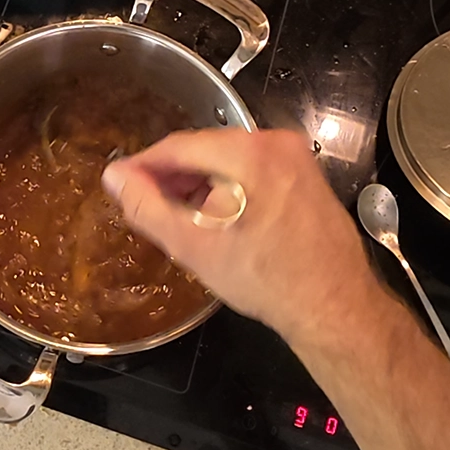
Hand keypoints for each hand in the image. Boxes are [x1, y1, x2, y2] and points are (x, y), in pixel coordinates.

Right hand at [101, 129, 381, 349]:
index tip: (121, 183)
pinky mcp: (305, 174)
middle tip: (147, 204)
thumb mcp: (194, 246)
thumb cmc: (266, 280)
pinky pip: (254, 169)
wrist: (334, 306)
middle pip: (205, 148)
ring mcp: (296, 157)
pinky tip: (216, 218)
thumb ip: (147, 207)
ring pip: (229, 158)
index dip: (144, 165)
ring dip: (200, 182)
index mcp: (248, 153)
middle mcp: (275, 143)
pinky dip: (229, 186)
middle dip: (173, 176)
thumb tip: (115, 177)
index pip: (178, 145)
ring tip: (180, 216)